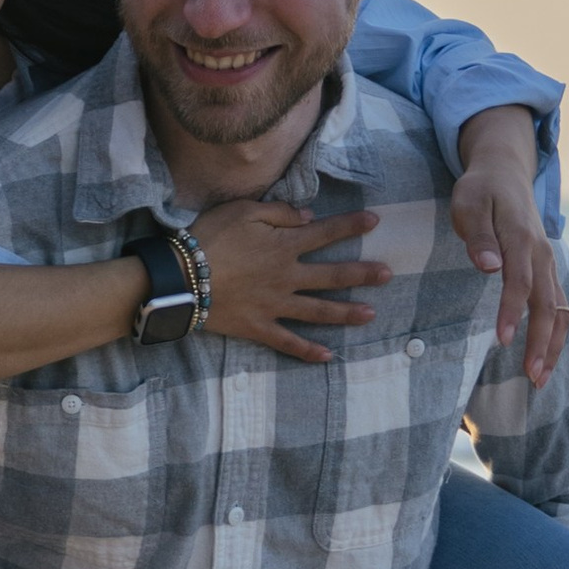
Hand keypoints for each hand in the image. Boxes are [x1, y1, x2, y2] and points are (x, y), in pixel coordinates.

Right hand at [191, 199, 388, 363]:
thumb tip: (309, 217)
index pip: (325, 233)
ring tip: (371, 315)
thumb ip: (279, 213)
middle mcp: (287, 276)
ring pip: (319, 311)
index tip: (375, 221)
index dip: (351, 226)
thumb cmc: (208, 238)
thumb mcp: (242, 211)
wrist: (180, 278)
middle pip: (332, 275)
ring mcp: (275, 305)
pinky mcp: (259, 327)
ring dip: (347, 313)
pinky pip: (288, 342)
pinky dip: (307, 351)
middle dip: (362, 274)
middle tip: (388, 274)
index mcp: (284, 245)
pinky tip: (328, 357)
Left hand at [448, 115, 568, 386]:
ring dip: (553, 345)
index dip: (512, 312)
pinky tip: (546, 356)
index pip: (519, 282)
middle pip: (546, 304)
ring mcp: (548, 262)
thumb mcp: (468, 202)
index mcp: (521, 238)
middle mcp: (542, 254)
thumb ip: (478, 235)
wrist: (505, 172)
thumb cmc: (480, 190)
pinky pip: (558, 305)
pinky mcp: (548, 269)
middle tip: (532, 377)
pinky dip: (556, 333)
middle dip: (541, 343)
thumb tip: (488, 265)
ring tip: (540, 378)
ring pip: (559, 309)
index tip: (502, 340)